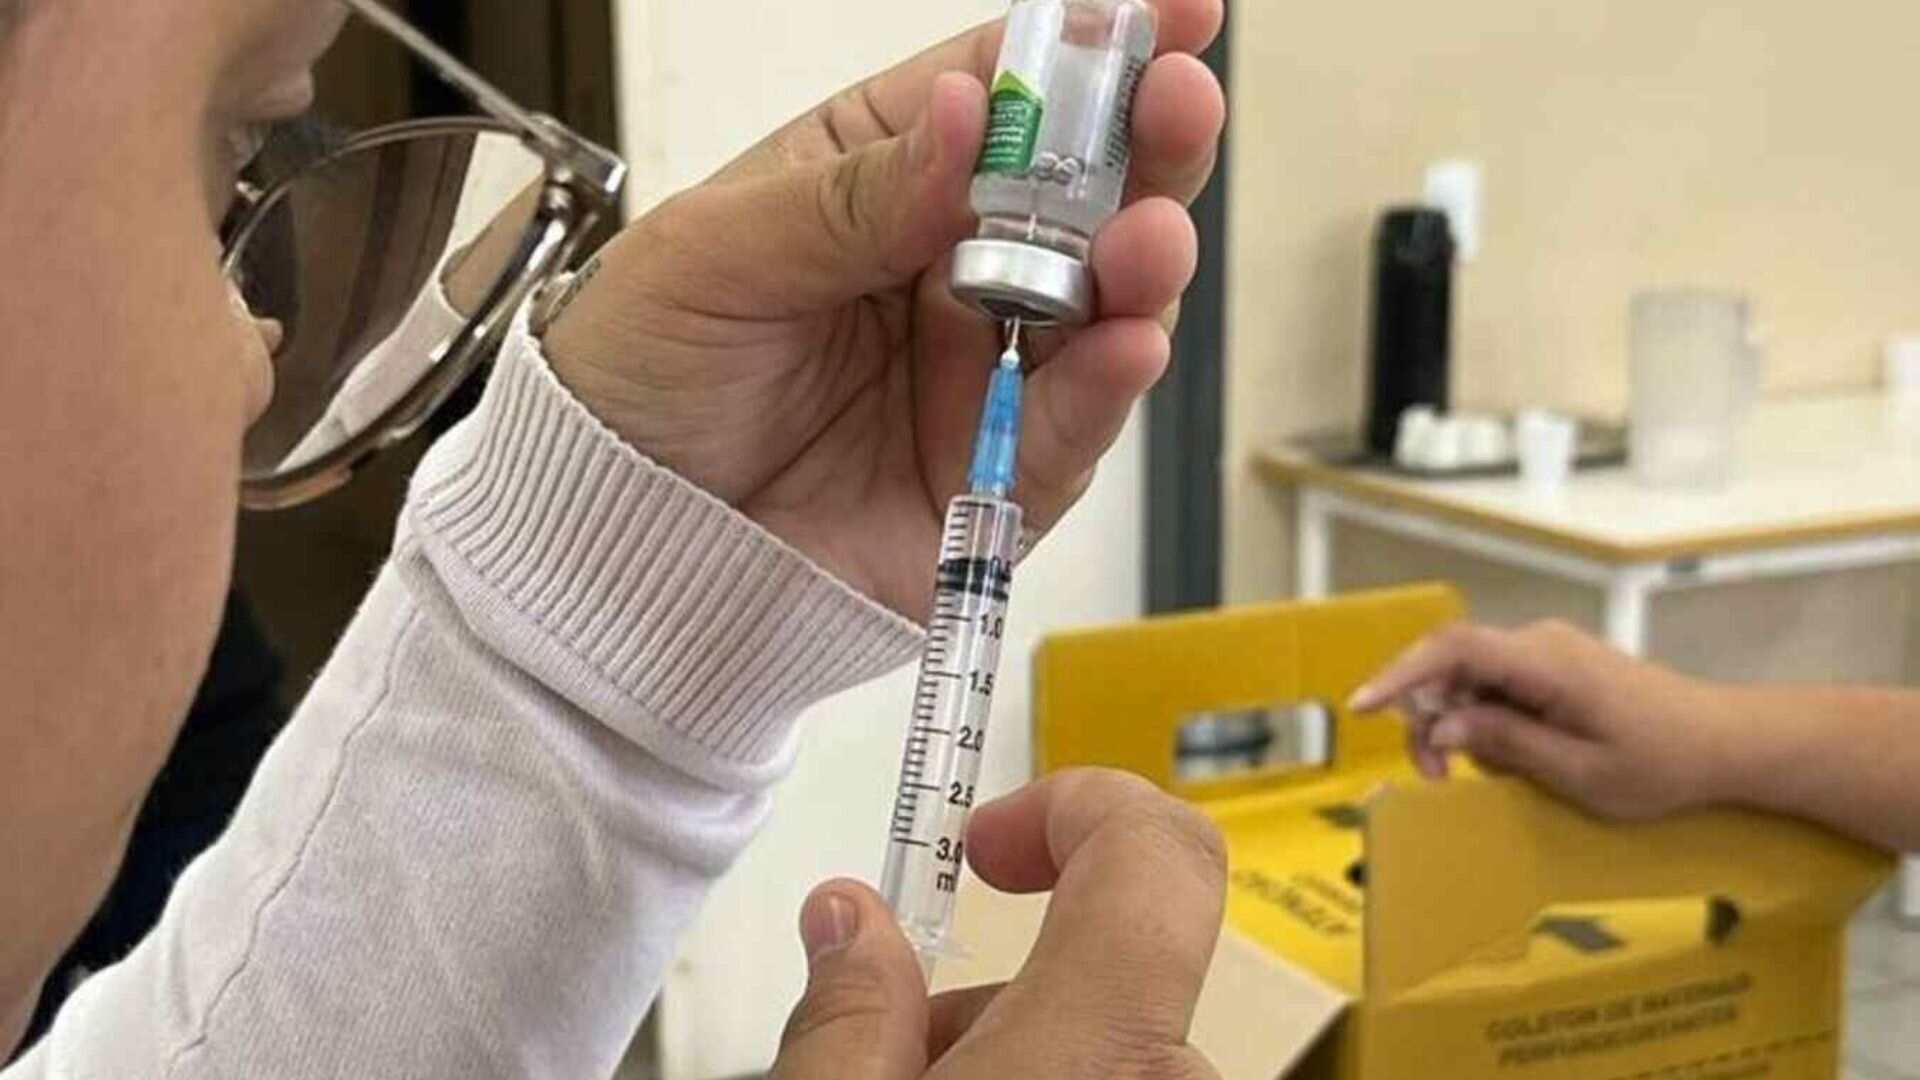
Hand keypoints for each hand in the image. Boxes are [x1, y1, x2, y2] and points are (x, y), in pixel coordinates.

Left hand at [542, 3, 1226, 620]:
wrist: (613, 541)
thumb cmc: (639, 373)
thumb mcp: (717, 255)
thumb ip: (855, 195)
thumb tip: (969, 111)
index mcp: (880, 175)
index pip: (999, 91)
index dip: (1085, 45)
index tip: (1167, 11)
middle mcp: (949, 264)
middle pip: (1078, 189)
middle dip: (1143, 142)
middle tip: (1180, 106)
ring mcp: (983, 368)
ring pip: (1100, 304)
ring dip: (1142, 264)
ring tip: (1147, 242)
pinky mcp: (995, 474)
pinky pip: (1069, 428)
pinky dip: (1109, 388)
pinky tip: (1128, 343)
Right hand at [771, 769, 1226, 1079]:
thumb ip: (845, 1014)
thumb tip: (850, 920)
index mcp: (1104, 1049)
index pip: (1156, 847)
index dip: (1074, 806)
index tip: (989, 842)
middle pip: (1108, 969)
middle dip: (995, 986)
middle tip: (890, 1046)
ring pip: (1113, 1045)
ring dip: (1016, 1055)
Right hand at [1348, 621, 1739, 819]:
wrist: (1726, 743)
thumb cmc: (1661, 763)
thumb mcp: (1579, 770)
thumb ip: (1505, 743)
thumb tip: (1441, 726)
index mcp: (1544, 663)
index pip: (1453, 650)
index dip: (1400, 674)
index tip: (1361, 706)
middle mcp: (1540, 644)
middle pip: (1453, 666)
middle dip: (1429, 718)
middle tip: (1436, 778)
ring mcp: (1549, 652)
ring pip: (1472, 679)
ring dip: (1461, 726)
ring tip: (1486, 776)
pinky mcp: (1557, 668)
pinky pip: (1499, 686)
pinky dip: (1488, 721)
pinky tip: (1514, 758)